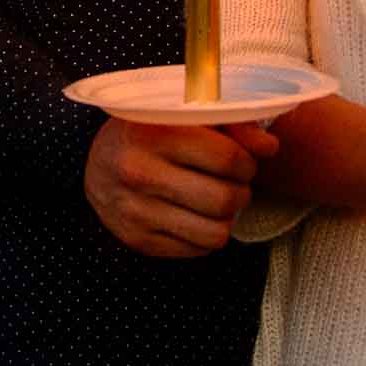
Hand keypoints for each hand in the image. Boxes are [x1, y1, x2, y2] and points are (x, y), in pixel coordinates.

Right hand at [84, 120, 278, 256]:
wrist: (94, 164)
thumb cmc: (152, 133)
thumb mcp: (185, 115)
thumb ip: (232, 124)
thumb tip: (270, 147)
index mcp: (153, 132)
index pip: (229, 158)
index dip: (248, 162)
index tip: (241, 160)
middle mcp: (139, 171)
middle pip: (225, 200)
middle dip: (240, 192)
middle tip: (232, 182)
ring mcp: (135, 210)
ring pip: (216, 233)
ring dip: (227, 218)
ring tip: (217, 201)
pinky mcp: (138, 239)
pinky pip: (198, 250)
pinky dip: (205, 234)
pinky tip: (194, 214)